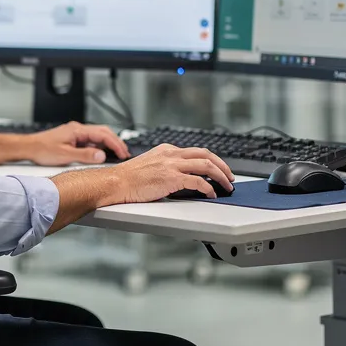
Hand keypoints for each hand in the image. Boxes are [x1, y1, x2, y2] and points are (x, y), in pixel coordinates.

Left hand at [24, 122, 129, 166]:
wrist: (29, 148)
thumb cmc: (43, 150)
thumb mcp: (66, 155)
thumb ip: (85, 156)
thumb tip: (102, 155)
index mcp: (78, 130)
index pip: (103, 135)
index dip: (115, 144)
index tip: (123, 153)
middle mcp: (78, 129)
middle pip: (103, 132)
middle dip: (115, 142)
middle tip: (124, 153)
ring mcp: (75, 133)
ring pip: (97, 136)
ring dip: (108, 144)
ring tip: (117, 154)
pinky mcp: (72, 139)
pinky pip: (90, 141)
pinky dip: (99, 147)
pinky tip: (101, 155)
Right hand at [102, 144, 233, 203]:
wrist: (115, 183)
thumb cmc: (128, 179)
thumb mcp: (150, 166)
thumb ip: (167, 169)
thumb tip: (182, 179)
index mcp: (167, 150)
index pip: (197, 151)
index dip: (212, 161)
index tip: (219, 170)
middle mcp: (171, 154)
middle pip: (207, 155)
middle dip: (223, 166)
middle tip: (230, 177)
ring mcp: (171, 165)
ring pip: (207, 166)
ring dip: (221, 177)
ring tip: (226, 186)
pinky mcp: (171, 178)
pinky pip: (198, 181)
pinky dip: (208, 188)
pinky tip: (211, 194)